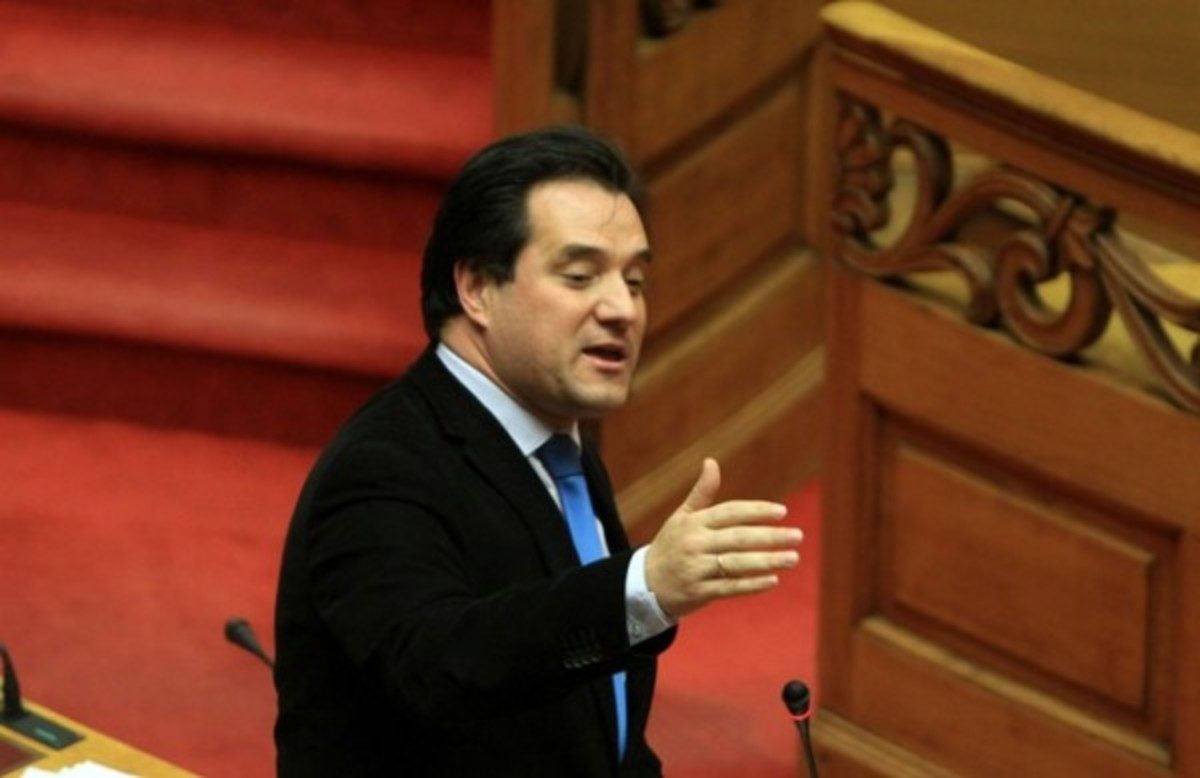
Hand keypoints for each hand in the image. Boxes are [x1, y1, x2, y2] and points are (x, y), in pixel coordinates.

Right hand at [644, 458, 802, 618]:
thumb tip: (711, 461)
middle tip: (797, 536)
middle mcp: (695, 544)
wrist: (645, 584)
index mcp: (694, 523)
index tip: (782, 512)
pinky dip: (752, 585)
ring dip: (766, 561)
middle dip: (769, 536)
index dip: (756, 511)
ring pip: (736, 564)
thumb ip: (701, 492)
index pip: (729, 513)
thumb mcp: (681, 517)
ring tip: (792, 558)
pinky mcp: (699, 592)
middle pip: (738, 538)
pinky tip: (773, 580)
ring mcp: (696, 569)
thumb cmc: (671, 545)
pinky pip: (730, 588)